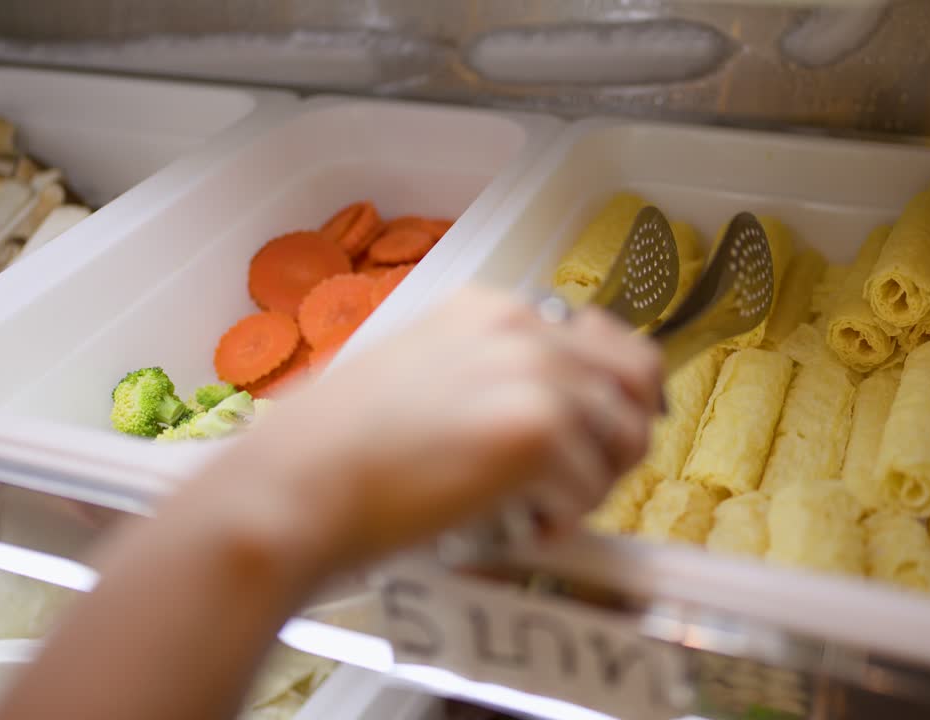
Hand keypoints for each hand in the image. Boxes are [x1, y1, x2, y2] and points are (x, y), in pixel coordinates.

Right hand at [197, 286, 663, 574]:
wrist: (292, 487)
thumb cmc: (334, 450)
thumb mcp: (420, 374)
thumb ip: (485, 375)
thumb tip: (549, 415)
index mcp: (492, 308)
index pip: (600, 339)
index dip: (605, 395)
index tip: (587, 434)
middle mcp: (523, 327)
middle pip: (637, 378)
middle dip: (619, 435)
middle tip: (577, 479)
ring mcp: (534, 375)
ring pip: (625, 437)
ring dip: (590, 483)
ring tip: (533, 509)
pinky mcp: (534, 433)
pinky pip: (590, 490)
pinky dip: (560, 522)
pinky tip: (511, 527)